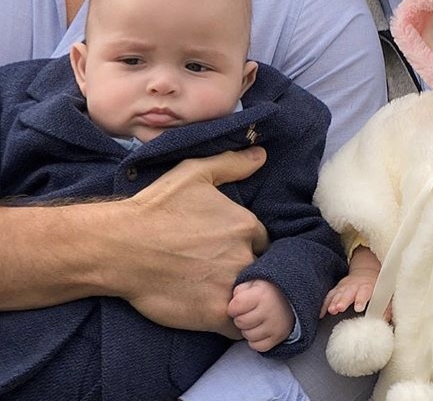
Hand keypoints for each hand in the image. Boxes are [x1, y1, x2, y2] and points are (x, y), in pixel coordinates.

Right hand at [114, 147, 267, 337]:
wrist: (120, 246)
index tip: (234, 251)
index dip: (252, 247)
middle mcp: (244, 254)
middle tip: (229, 274)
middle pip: (263, 269)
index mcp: (245, 224)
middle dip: (252, 272)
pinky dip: (239, 323)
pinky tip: (226, 317)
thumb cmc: (156, 208)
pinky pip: (242, 324)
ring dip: (249, 298)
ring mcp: (231, 285)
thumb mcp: (195, 173)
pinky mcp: (214, 313)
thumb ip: (232, 163)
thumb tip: (262, 155)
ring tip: (231, 298)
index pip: (264, 241)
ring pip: (256, 297)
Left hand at [228, 280, 293, 351]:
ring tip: (255, 319)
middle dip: (240, 317)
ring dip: (248, 329)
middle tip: (248, 311)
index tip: (239, 303)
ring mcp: (275, 326)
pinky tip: (260, 329)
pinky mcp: (279, 337)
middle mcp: (269, 311)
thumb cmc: (268, 287)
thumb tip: (232, 304)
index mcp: (261, 294)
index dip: (233, 306)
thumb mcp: (254, 281)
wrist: (292, 295)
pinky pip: (258, 346)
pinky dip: (256, 340)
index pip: (234, 307)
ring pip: (248, 336)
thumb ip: (240, 289)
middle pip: (240, 322)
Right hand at [320, 245, 389, 319]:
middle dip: (343, 301)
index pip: (364, 293)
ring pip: (338, 294)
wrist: (366, 272)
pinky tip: (321, 314)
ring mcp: (344, 287)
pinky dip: (325, 304)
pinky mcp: (337, 289)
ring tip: (330, 310)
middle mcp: (354, 286)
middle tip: (339, 308)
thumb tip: (385, 321)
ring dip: (333, 302)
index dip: (361, 299)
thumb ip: (385, 308)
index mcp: (367, 287)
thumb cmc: (375, 287)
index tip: (358, 307)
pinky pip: (329, 296)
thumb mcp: (384, 295)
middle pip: (348, 293)